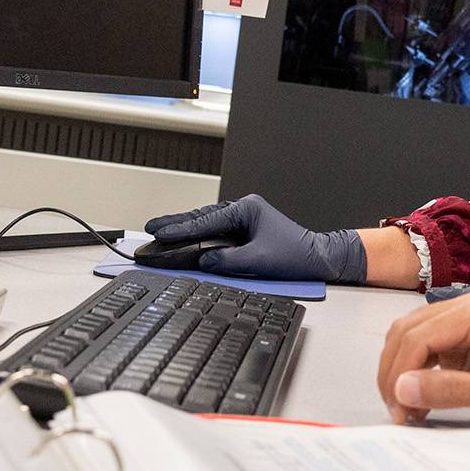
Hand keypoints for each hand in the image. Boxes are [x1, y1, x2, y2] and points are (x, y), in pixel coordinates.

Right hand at [144, 195, 366, 282]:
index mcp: (247, 209)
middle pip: (202, 218)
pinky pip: (215, 232)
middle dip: (175, 225)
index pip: (206, 221)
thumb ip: (227, 260)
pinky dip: (198, 236)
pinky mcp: (244, 230)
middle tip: (150, 230)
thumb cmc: (295, 255)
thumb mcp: (259, 261)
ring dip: (184, 230)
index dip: (180, 230)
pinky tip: (183, 240)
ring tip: (160, 233)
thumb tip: (204, 260)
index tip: (159, 233)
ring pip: (207, 223)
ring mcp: (244, 219)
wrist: (318, 258)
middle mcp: (244, 209)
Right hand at [378, 290, 469, 432]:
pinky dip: (415, 374)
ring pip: (411, 338)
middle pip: (408, 331)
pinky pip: (425, 350)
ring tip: (406, 409)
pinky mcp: (463, 340)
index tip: (400, 410)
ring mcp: (465, 322)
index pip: (419, 335)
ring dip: (401, 372)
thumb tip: (403, 388)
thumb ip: (451, 390)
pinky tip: (418, 401)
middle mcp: (468, 308)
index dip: (400, 373)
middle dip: (395, 372)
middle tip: (397, 412)